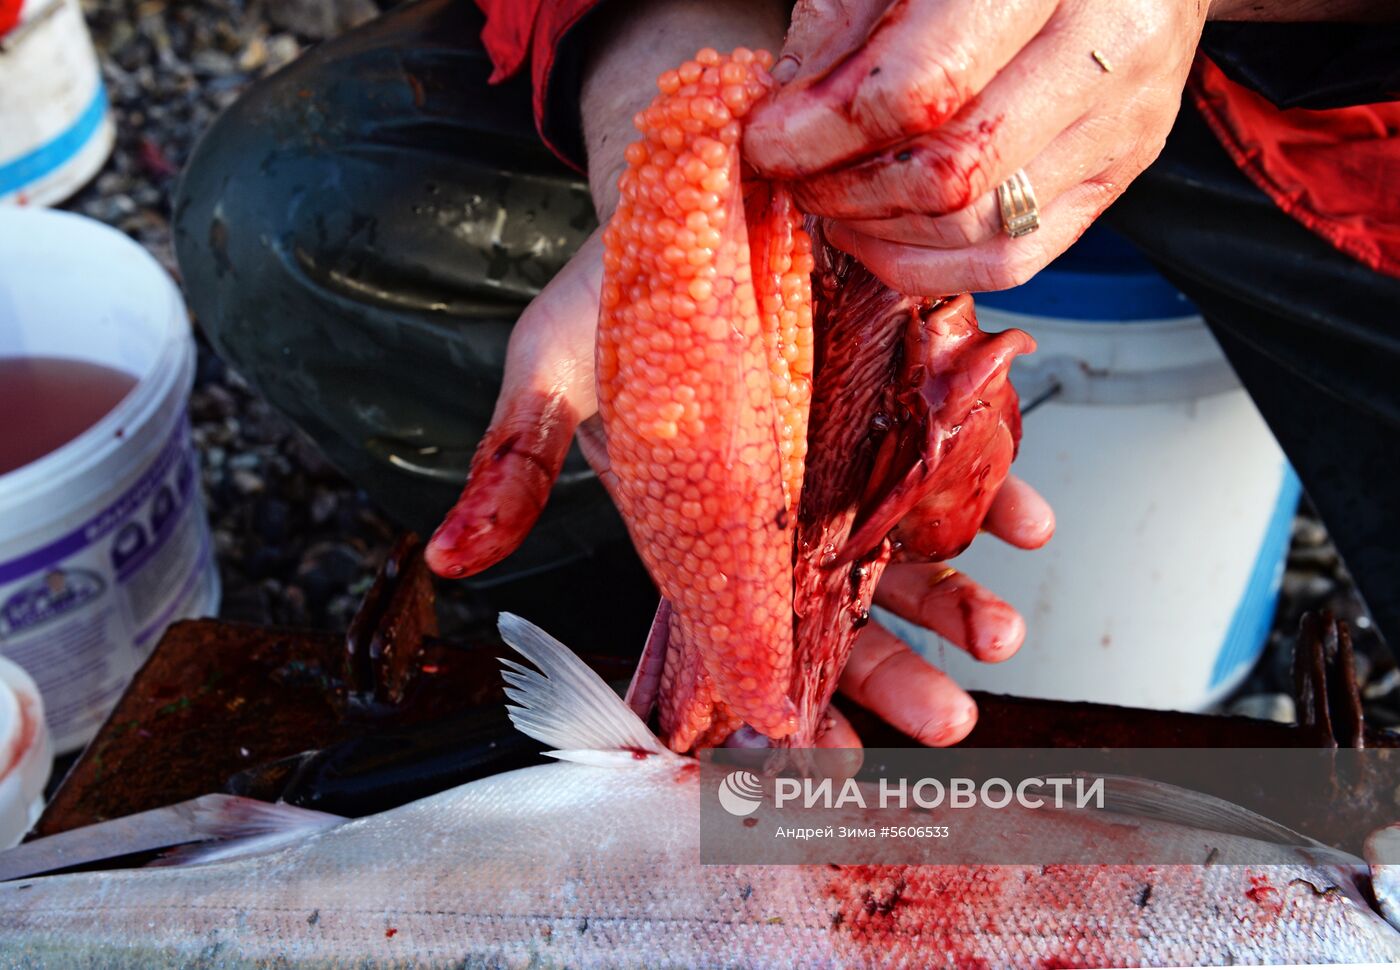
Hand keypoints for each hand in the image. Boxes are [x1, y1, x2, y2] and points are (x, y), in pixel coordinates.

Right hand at [424, 239, 1055, 745]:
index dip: (781, 699)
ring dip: (957, 596)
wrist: (686, 186)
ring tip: (1000, 630)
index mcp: (704, 525)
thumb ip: (518, 464)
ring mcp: (847, 453)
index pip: (745, 632)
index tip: (816, 761)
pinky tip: (1029, 523)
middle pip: (842, 612)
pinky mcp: (897, 390)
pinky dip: (998, 488)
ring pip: (906, 550)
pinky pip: (955, 452)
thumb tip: (446, 557)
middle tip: (945, 720)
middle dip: (893, 674)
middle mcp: (784, 506)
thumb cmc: (613, 288)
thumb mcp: (552, 369)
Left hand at [744, 0, 1209, 294]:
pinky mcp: (1119, 173)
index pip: (921, 89)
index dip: (825, 132)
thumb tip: (784, 114)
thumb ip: (844, 21)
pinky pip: (1013, 260)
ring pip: (978, 227)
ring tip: (834, 201)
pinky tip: (880, 234)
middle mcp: (1104, 46)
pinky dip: (928, 264)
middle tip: (800, 176)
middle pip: (951, 173)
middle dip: (848, 190)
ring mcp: (1123, 118)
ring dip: (881, 231)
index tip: (768, 142)